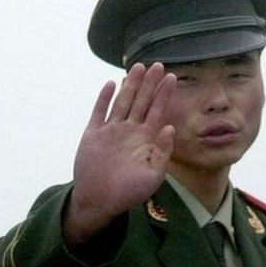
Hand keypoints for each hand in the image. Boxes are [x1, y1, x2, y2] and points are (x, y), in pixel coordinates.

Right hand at [64, 62, 175, 245]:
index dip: (164, 94)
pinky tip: (111, 84)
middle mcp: (130, 131)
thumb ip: (162, 151)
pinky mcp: (93, 134)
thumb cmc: (128, 193)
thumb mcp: (153, 176)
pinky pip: (99, 112)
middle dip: (149, 83)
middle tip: (158, 64)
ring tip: (138, 66)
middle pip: (142, 101)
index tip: (172, 77)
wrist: (99, 202)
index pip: (157, 111)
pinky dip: (104, 98)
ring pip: (123, 101)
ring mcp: (111, 131)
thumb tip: (170, 127)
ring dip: (130, 84)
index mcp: (145, 140)